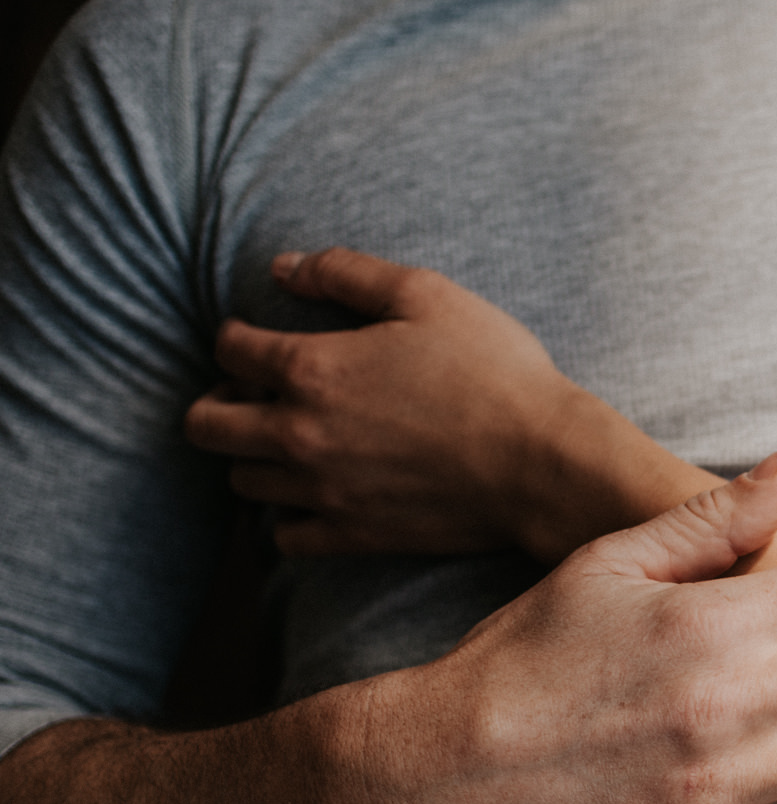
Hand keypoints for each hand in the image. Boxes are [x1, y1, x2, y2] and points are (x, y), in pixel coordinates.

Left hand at [184, 247, 681, 561]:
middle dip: (217, 401)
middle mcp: (300, 432)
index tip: (257, 338)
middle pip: (207, 424)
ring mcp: (323, 490)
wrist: (542, 464)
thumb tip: (282, 267)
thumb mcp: (428, 296)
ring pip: (241, 481)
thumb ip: (346, 273)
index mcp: (312, 367)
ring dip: (252, 458)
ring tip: (288, 443)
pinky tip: (316, 495)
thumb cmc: (494, 372)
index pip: (228, 348)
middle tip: (251, 394)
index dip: (236, 336)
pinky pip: (283, 536)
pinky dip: (287, 517)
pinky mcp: (353, 535)